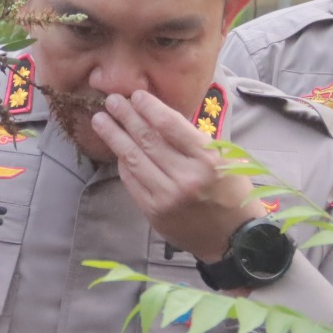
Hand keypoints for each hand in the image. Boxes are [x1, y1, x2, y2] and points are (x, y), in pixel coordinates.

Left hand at [91, 90, 265, 263]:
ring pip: (134, 159)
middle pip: (148, 139)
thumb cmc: (231, 191)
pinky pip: (132, 181)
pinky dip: (123, 163)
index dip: (149, 107)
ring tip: (100, 121)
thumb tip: (159, 116)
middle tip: (110, 100)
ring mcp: (167, 196)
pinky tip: (116, 150)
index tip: (136, 95)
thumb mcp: (226, 158)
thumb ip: (194, 139)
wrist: (232, 238)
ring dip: (114, 137)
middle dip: (126, 116)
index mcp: (208, 158)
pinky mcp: (154, 212)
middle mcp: (186, 177)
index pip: (170, 125)